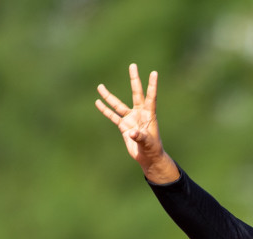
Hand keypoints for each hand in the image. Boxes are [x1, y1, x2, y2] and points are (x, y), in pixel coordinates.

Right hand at [95, 64, 176, 181]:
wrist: (148, 158)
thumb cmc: (152, 150)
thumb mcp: (148, 143)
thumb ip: (141, 137)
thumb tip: (131, 132)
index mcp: (149, 115)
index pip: (150, 97)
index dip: (152, 86)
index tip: (154, 73)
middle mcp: (139, 114)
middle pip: (136, 93)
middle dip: (134, 80)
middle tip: (133, 65)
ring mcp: (131, 119)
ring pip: (118, 105)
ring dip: (109, 97)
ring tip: (100, 86)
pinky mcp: (123, 126)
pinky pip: (113, 116)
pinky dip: (105, 110)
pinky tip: (98, 102)